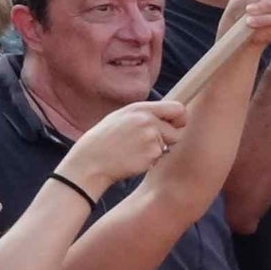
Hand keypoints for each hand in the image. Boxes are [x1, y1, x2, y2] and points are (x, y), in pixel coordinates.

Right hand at [64, 97, 187, 195]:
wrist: (91, 160)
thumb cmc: (104, 140)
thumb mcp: (120, 117)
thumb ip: (144, 115)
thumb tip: (169, 117)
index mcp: (140, 109)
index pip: (178, 108)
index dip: (179, 119)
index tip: (173, 126)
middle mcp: (148, 120)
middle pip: (177, 131)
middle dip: (168, 139)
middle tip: (146, 143)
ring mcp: (151, 137)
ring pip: (168, 147)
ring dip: (157, 151)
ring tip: (134, 150)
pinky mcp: (152, 154)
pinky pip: (159, 158)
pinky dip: (149, 161)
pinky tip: (132, 159)